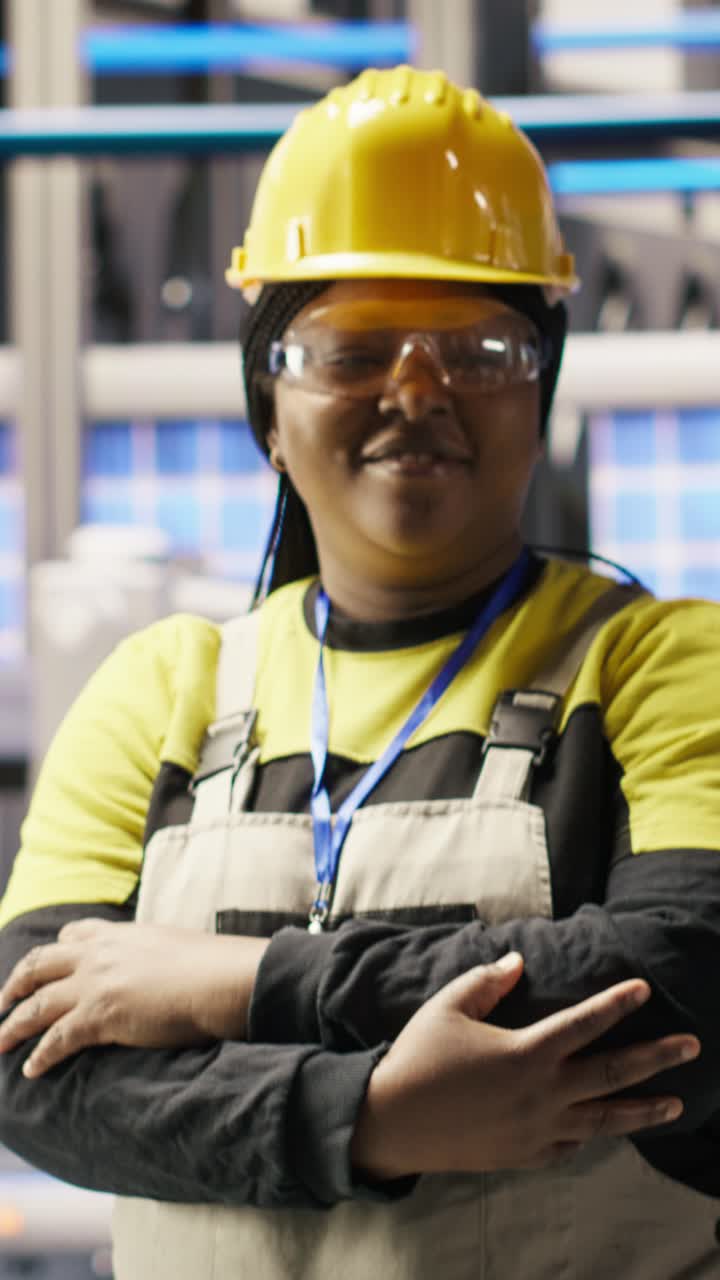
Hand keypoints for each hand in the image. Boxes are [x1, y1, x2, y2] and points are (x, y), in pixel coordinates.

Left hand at [0, 919, 267, 1076]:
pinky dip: (41, 1055)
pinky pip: (57, 1039)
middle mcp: (99, 954)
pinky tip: (32, 1069)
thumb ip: (156, 955)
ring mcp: (95, 984)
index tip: (44, 964)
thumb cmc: (213, 966)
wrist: (220, 979)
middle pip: (40, 964)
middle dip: (15, 983)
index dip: (54, 951)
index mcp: (119, 935)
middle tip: (2, 1001)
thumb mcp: (175, 946)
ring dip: (13, 1024)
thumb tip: (167, 970)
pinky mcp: (99, 1015)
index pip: (73, 935)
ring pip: (37, 1004)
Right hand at [351, 953, 699, 1178]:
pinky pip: (572, 1145)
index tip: (644, 988)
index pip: (585, 1023)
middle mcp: (542, 1094)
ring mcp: (538, 1129)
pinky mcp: (526, 1155)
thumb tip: (518, 960)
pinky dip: (594, 1135)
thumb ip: (486, 981)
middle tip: (691, 1046)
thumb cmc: (418, 1057)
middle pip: (613, 1074)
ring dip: (643, 1110)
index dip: (617, 1003)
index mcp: (526, 1052)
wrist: (391, 1123)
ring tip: (676, 1105)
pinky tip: (607, 1128)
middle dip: (657, 1059)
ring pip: (605, 1120)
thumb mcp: (447, 1006)